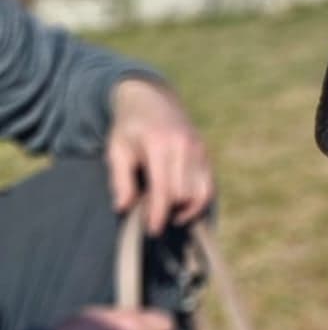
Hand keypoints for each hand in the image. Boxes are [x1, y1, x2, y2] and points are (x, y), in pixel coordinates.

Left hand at [107, 77, 213, 234]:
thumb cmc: (129, 128)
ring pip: (198, 194)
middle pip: (182, 195)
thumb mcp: (116, 150)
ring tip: (168, 211)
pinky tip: (183, 207)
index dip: (159, 214)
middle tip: (151, 213)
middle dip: (168, 210)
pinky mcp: (206, 154)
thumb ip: (120, 179)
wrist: (149, 99)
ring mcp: (199, 149)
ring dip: (184, 208)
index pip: (164, 189)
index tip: (153, 230)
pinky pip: (208, 187)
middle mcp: (184, 146)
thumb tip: (123, 208)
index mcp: (159, 144)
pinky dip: (198, 202)